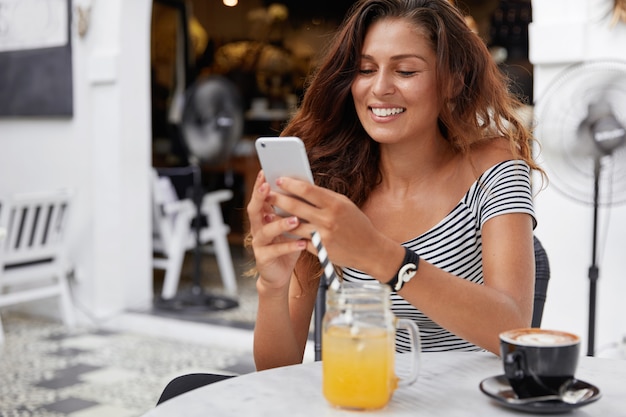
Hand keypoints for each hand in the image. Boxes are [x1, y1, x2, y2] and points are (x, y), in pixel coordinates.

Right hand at [246, 171, 307, 289]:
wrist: (280, 273)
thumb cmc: (288, 244)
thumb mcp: (292, 225)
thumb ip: (294, 209)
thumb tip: (306, 188)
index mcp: (263, 216)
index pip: (260, 197)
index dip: (260, 185)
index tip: (264, 172)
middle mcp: (257, 227)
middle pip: (254, 210)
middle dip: (260, 197)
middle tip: (268, 187)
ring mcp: (258, 243)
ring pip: (266, 230)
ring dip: (280, 223)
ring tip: (295, 219)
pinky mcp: (263, 257)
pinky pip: (276, 250)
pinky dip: (289, 245)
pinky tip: (302, 242)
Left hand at [269, 176, 392, 276]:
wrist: (370, 250)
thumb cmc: (357, 224)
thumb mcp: (345, 205)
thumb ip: (325, 197)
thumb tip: (302, 188)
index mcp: (335, 204)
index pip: (307, 190)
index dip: (290, 184)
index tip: (278, 179)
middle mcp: (328, 219)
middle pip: (295, 206)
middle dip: (278, 198)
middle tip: (267, 193)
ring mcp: (323, 236)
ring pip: (293, 225)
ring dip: (279, 218)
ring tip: (269, 212)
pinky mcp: (319, 250)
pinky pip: (300, 240)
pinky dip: (291, 234)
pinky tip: (282, 229)